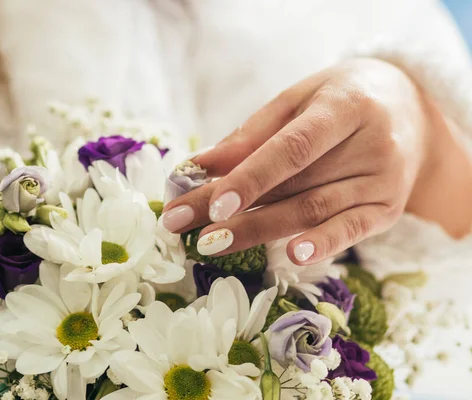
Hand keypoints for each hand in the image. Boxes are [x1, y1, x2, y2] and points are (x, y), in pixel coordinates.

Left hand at [163, 58, 448, 264]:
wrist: (410, 109)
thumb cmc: (341, 99)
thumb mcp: (299, 99)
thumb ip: (251, 134)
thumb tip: (199, 166)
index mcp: (346, 107)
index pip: (292, 148)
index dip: (250, 178)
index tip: (209, 205)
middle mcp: (372, 145)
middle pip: (293, 186)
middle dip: (233, 212)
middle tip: (182, 227)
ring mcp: (383, 182)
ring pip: (314, 212)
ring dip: (259, 232)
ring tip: (211, 245)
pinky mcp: (388, 209)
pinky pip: (351, 231)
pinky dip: (321, 245)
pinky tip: (292, 256)